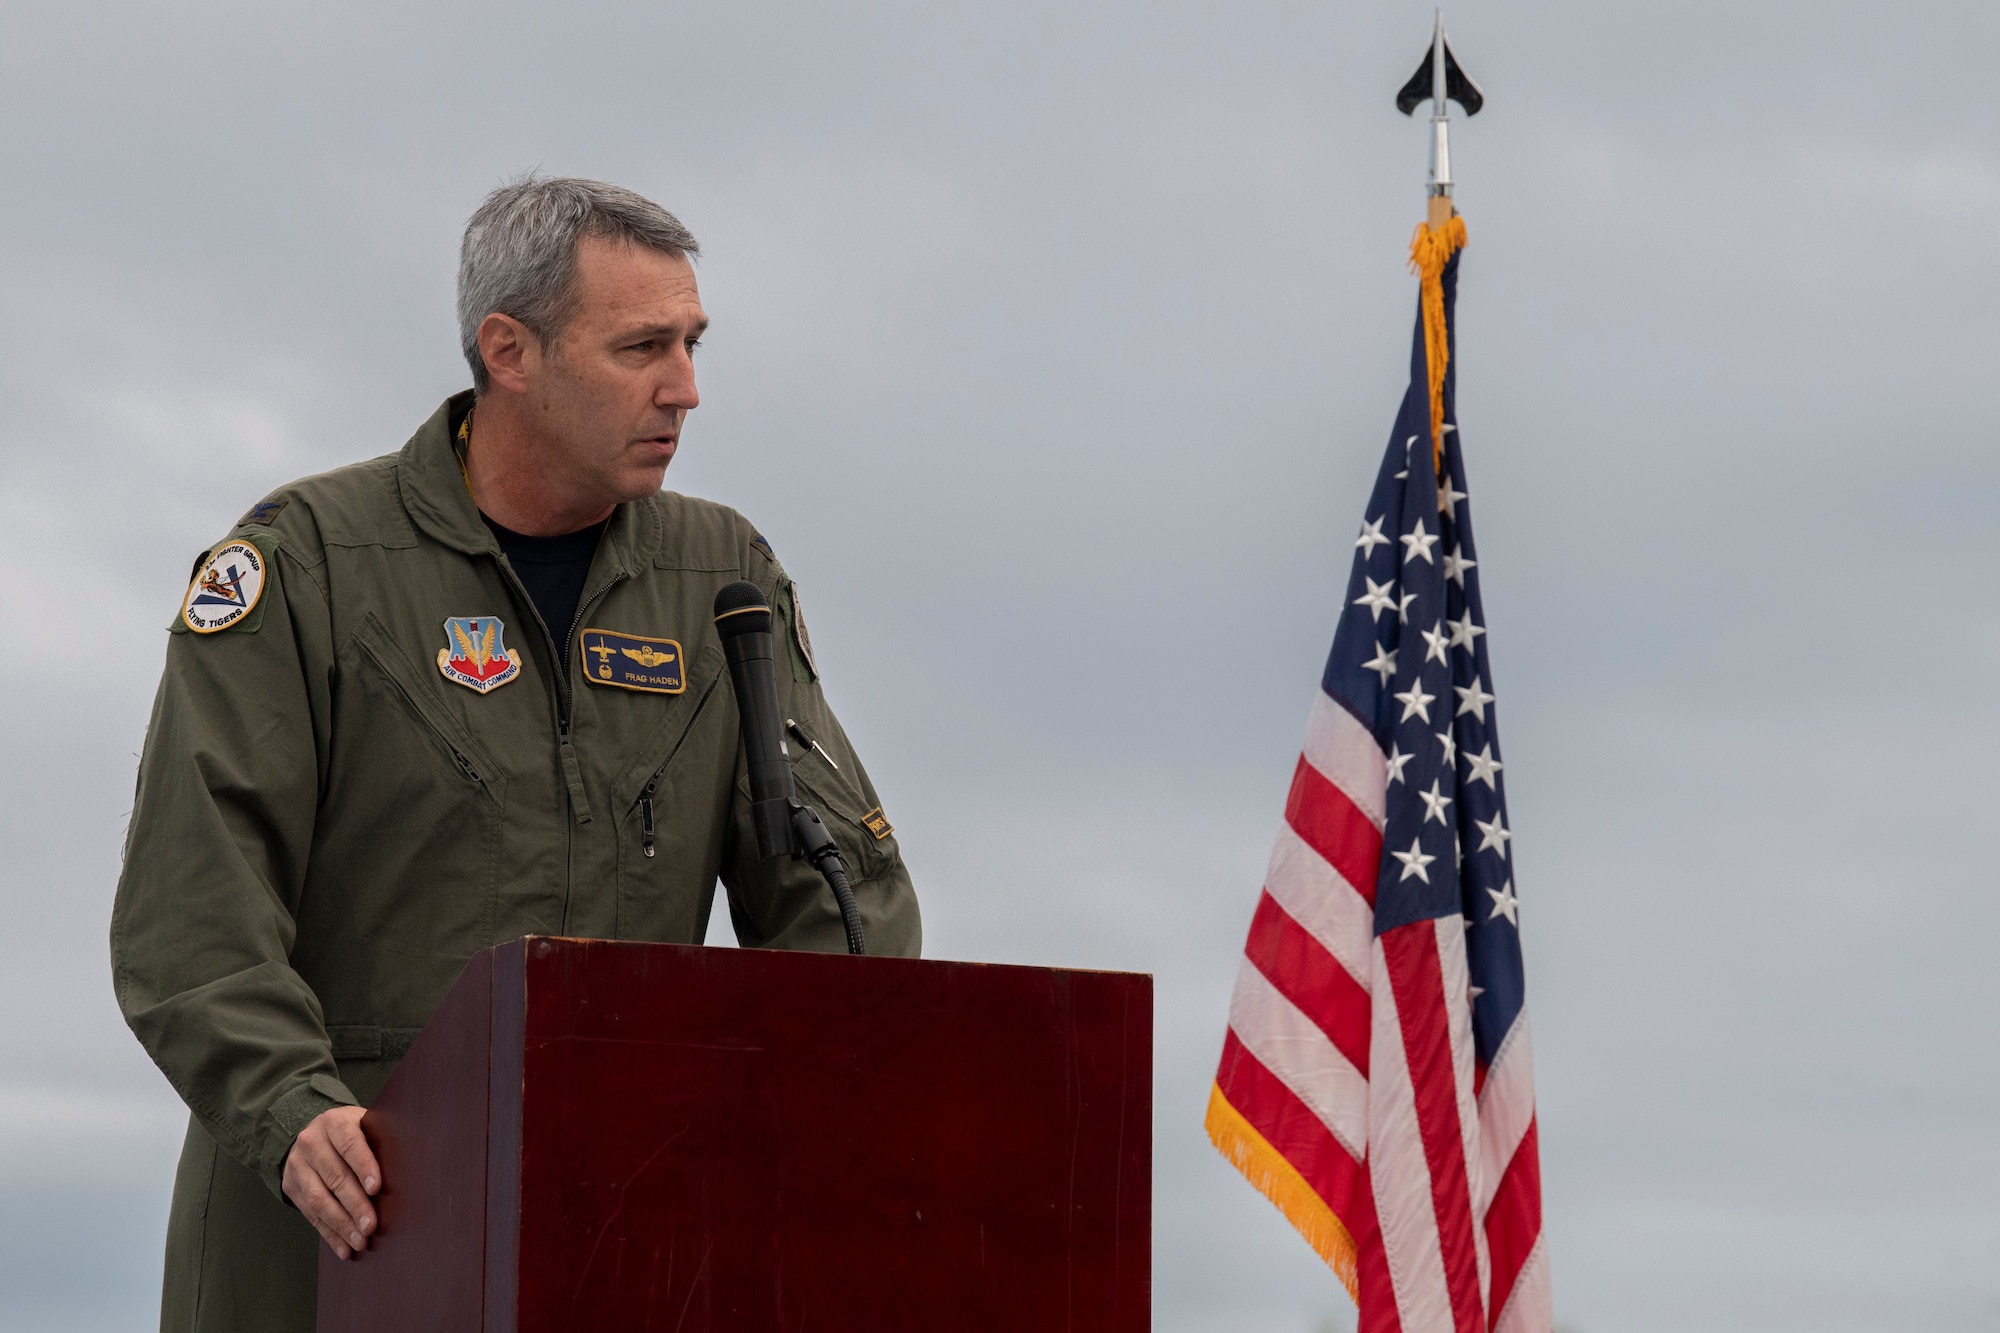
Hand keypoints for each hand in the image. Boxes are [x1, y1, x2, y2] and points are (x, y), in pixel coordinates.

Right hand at [282, 1105, 380, 1259]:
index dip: (364, 1166)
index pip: (350, 1144)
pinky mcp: (291, 1187)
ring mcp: (298, 1165)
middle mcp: (312, 1142)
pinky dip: (329, 1234)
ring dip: (341, 1225)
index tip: (377, 1188)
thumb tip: (413, 1166)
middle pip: (335, 1177)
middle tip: (371, 1226)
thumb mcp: (365, 1125)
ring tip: (360, 1242)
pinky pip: (310, 1215)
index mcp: (335, 1123)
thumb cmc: (352, 1132)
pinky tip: (344, 1248)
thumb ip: (382, 1140)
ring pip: (319, 1199)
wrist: (312, 1134)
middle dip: (354, 1204)